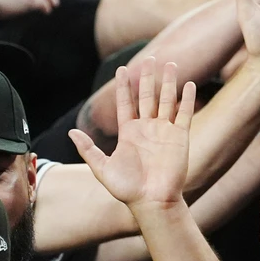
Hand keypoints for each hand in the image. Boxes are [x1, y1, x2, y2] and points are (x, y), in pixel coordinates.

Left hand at [70, 58, 196, 207]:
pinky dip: (187, 99)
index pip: (126, 103)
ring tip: (170, 64)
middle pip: (147, 97)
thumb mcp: (101, 168)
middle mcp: (147, 129)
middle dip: (147, 78)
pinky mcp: (180, 138)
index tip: (123, 69)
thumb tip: (71, 132)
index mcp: (129, 133)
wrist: (152, 202)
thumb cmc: (127, 189)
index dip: (125, 87)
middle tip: (149, 59)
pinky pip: (184, 114)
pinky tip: (189, 84)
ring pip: (167, 101)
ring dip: (168, 83)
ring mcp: (165, 132)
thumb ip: (88, 149)